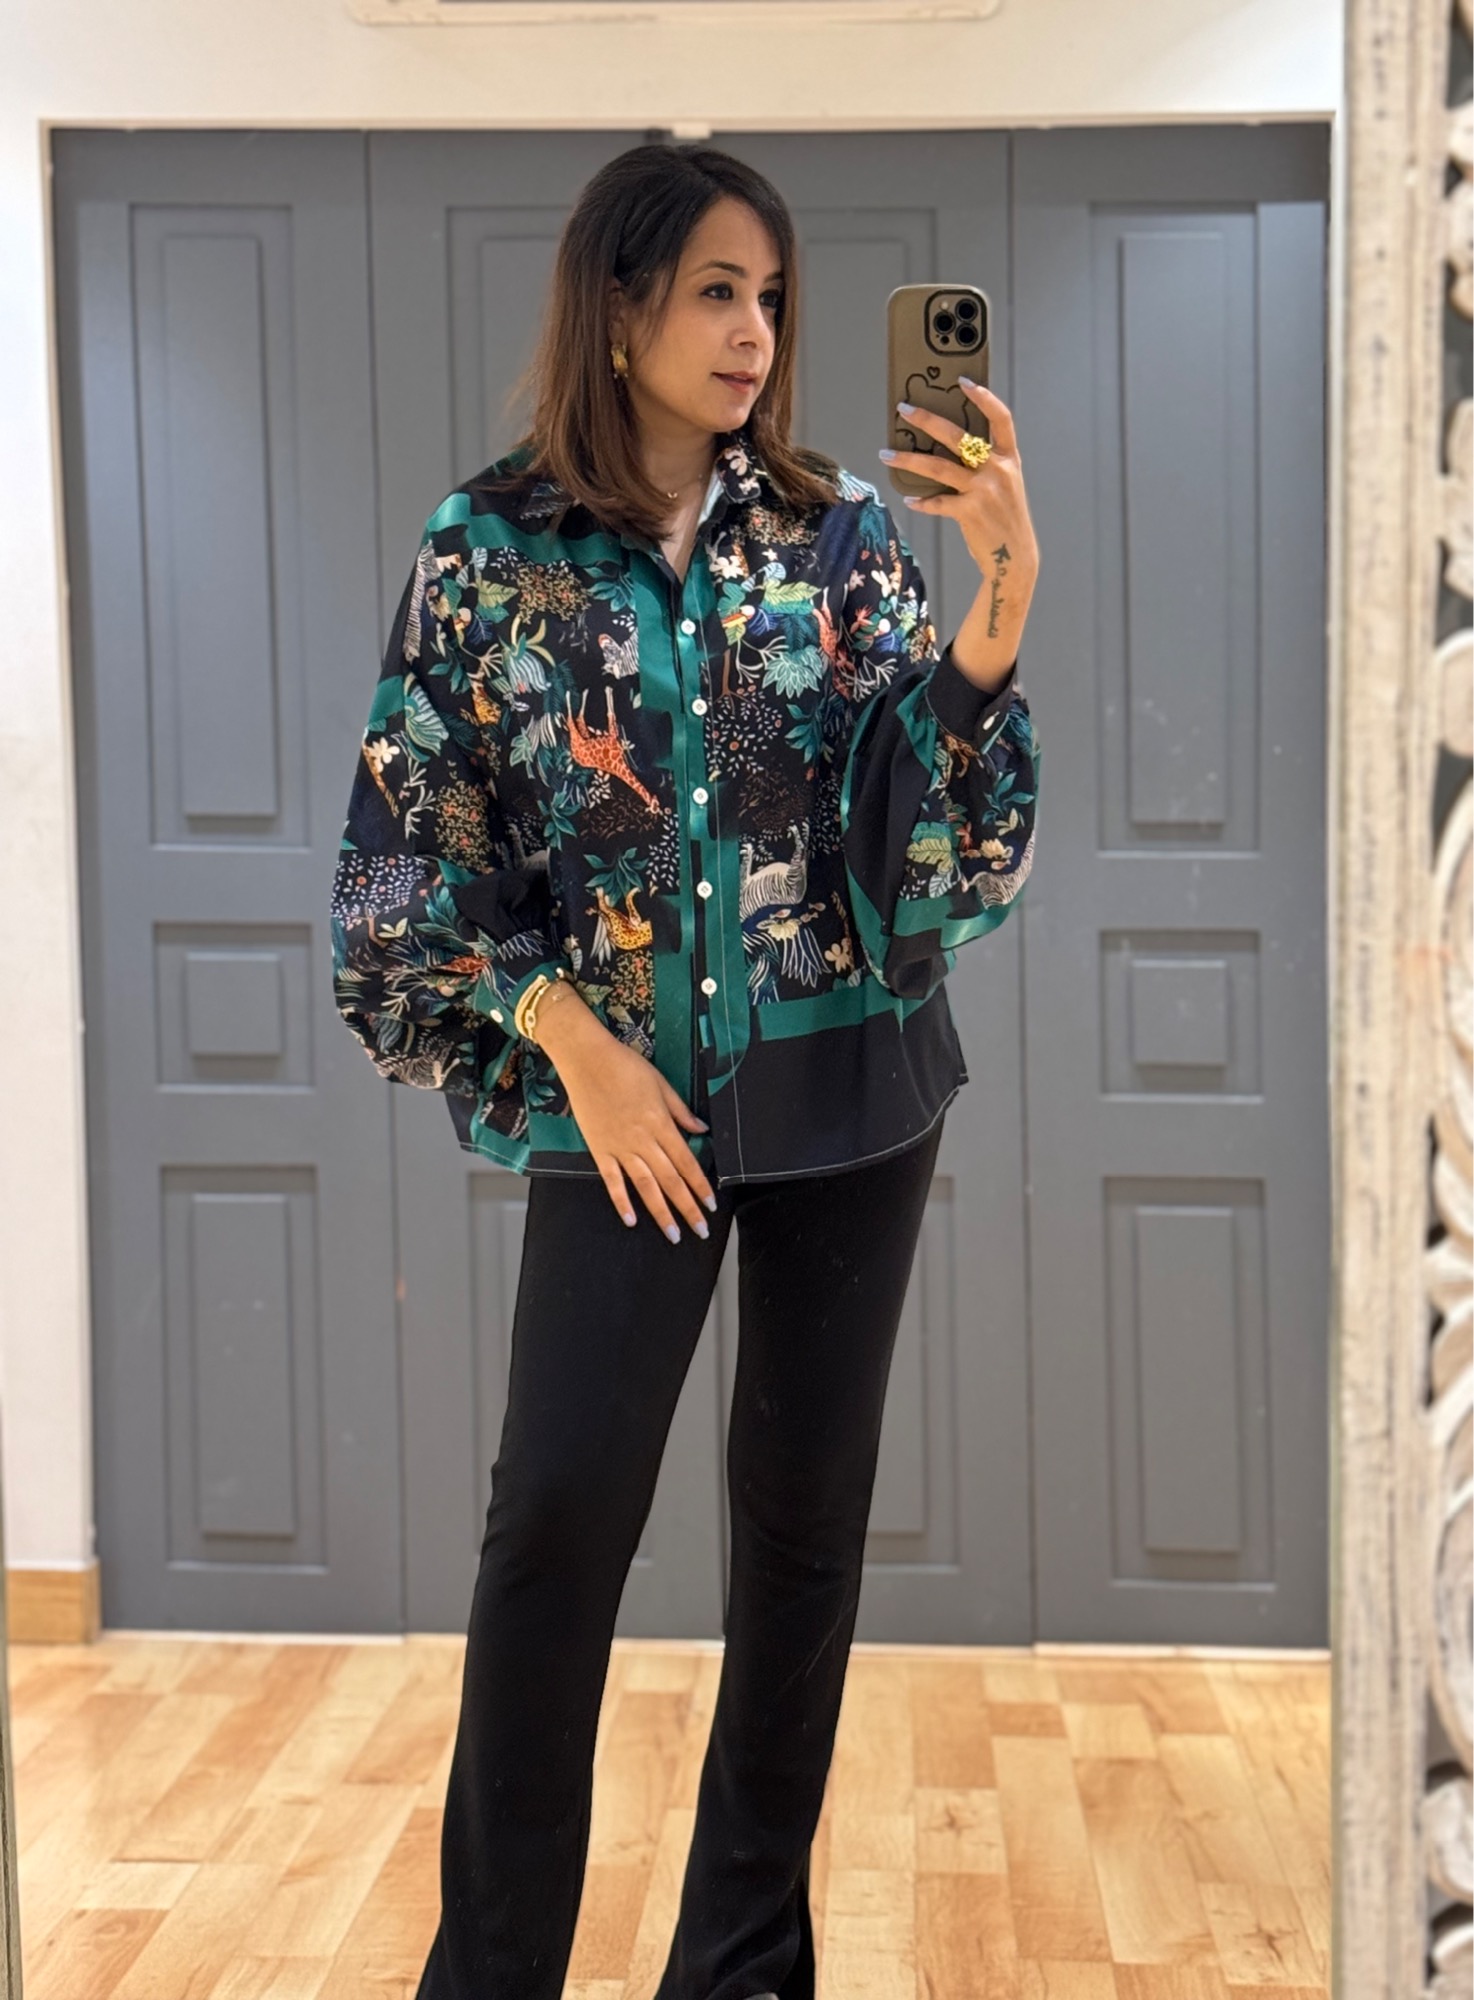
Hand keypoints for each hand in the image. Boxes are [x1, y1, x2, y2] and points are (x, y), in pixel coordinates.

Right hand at [545, 1012, 717, 1240]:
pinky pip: (612, 1181)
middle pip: (670, 1181)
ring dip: (660, 1212)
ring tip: (672, 1235)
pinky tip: (631, 1220)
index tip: (711, 1205)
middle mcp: (642, 1140)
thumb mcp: (661, 1083)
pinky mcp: (598, 1149)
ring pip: (644, 1186)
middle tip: (700, 1231)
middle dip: (687, 1208)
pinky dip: (621, 1201)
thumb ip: (681, 1111)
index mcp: (661, 1124)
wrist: (586, 1059)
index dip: (700, 1186)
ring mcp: (619, 1147)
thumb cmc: (626, 1066)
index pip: (686, 1163)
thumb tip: (701, 1129)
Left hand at [880, 381, 1039, 684]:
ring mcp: (984, 491)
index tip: (963, 382)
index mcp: (1009, 458)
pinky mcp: (970, 512)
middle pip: (958, 436)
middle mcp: (998, 470)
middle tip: (904, 409)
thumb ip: (985, 464)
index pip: (1001, 418)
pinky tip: (909, 499)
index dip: (984, 397)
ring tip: (886, 454)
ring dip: (908, 460)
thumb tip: (948, 447)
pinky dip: (922, 502)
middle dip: (928, 420)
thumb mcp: (1005, 485)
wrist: (1015, 558)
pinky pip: (938, 502)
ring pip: (938, 467)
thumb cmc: (1005, 518)